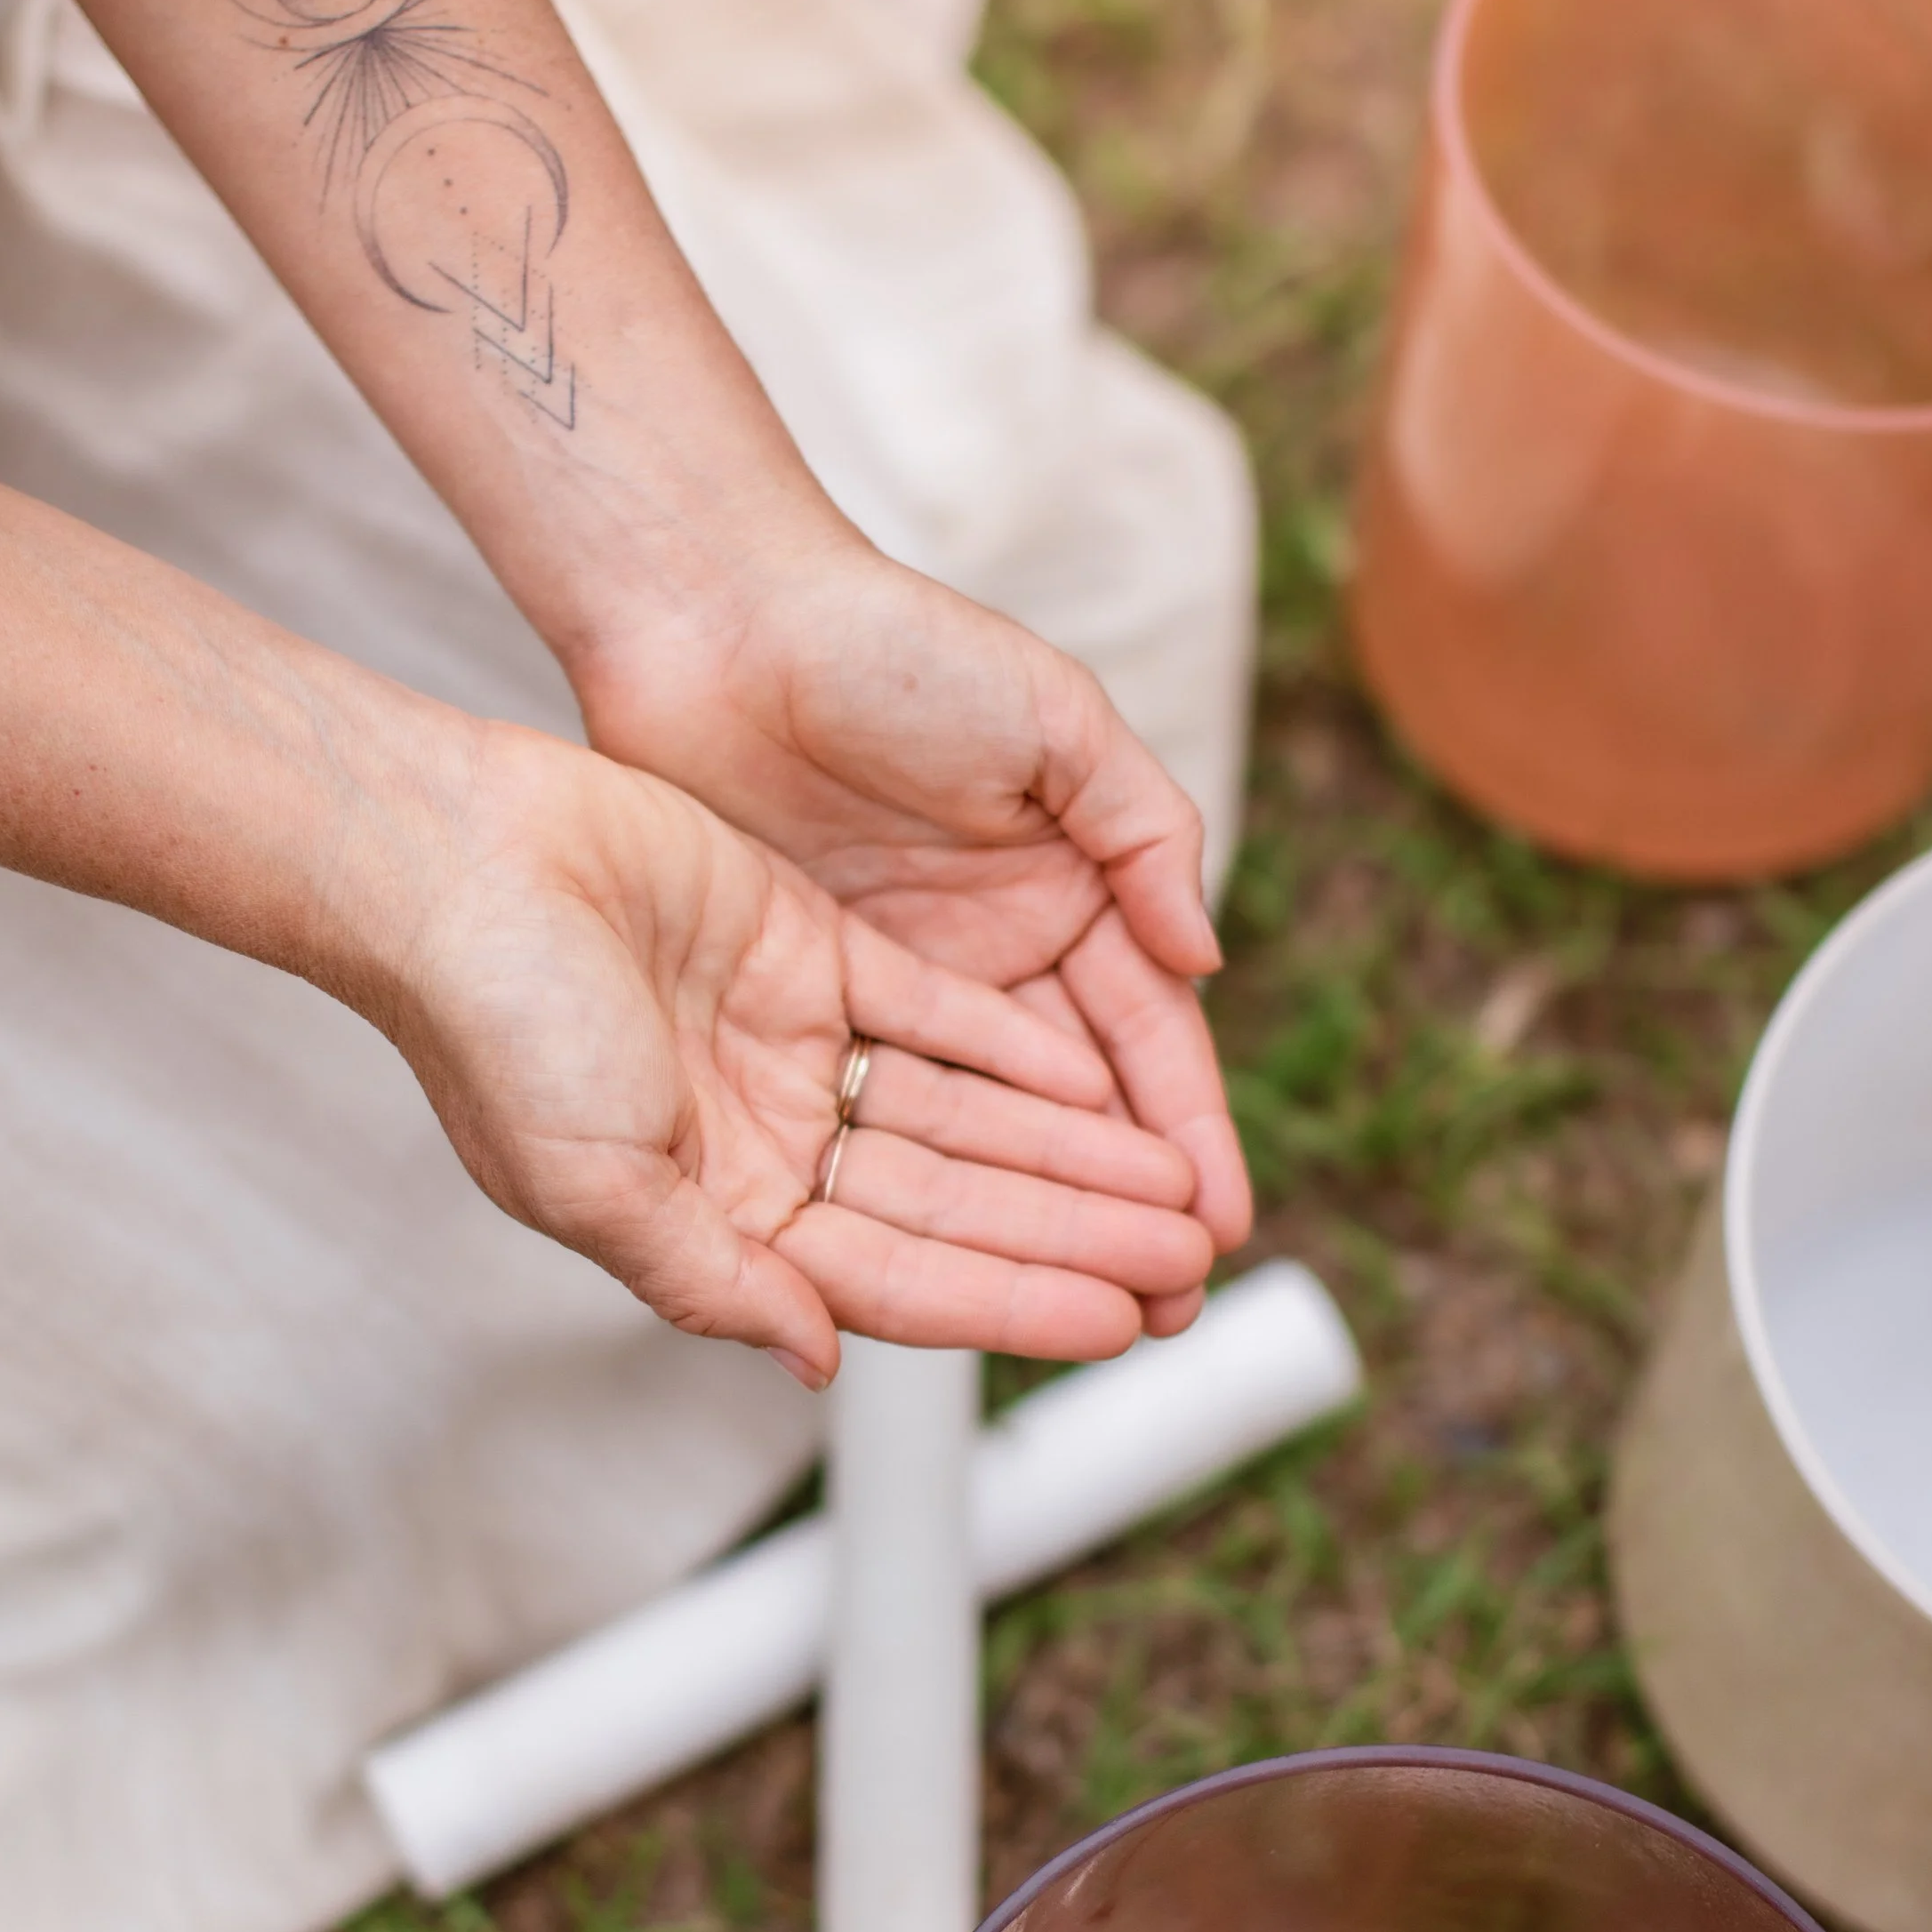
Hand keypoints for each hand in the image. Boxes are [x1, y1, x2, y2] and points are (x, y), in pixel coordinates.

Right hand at [373, 721, 1212, 1385]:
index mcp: (716, 1216)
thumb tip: (819, 1361)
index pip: (902, 1279)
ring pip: (966, 1116)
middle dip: (1074, 1235)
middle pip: (955, 1204)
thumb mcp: (594, 1183)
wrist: (446, 857)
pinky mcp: (804, 949)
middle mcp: (763, 1143)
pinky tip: (1101, 1082)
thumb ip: (711, 1279)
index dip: (1017, 1303)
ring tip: (1174, 1184)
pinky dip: (1017, 1050)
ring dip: (1069, 1152)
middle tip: (1187, 1260)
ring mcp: (789, 1046)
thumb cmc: (491, 1024)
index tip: (1124, 1323)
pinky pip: (937, 1014)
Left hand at [567, 530, 1251, 1332]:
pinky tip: (950, 1256)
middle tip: (1165, 1303)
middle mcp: (994, 953)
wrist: (713, 623)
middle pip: (1076, 1110)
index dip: (1183, 1131)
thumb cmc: (888, 645)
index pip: (1146, 1037)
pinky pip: (879, 1114)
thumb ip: (1143, 832)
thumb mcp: (1051, 718)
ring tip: (1077, 1308)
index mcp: (1071, 889)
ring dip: (1031, 1219)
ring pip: (983, 1132)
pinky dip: (919, 1184)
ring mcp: (900, 985)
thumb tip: (1207, 958)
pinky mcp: (807, 1000)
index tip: (1218, 1221)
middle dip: (1121, 1207)